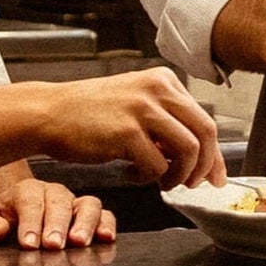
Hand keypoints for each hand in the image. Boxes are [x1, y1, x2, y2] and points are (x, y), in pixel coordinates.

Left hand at [0, 171, 116, 249]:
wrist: (18, 212)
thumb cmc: (3, 217)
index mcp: (27, 191)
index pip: (30, 203)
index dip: (30, 223)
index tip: (29, 244)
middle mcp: (54, 194)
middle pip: (59, 203)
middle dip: (56, 224)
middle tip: (53, 245)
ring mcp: (75, 204)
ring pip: (88, 205)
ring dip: (85, 224)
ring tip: (79, 242)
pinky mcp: (91, 217)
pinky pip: (106, 215)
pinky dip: (107, 225)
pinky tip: (106, 238)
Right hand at [34, 67, 224, 187]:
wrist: (50, 113)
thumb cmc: (89, 114)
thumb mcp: (135, 106)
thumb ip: (166, 125)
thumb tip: (196, 158)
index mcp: (163, 81)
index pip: (204, 120)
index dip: (214, 154)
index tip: (214, 175)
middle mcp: (157, 89)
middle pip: (205, 133)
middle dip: (204, 166)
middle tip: (192, 184)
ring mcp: (142, 109)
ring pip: (188, 150)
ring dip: (179, 175)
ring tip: (160, 180)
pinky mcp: (126, 132)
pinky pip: (156, 165)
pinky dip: (148, 177)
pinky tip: (131, 173)